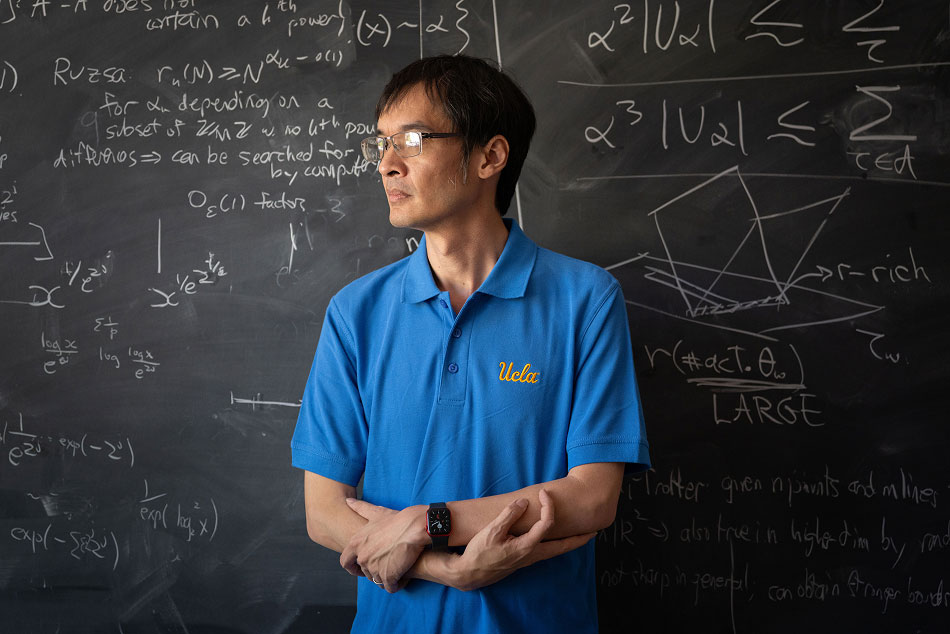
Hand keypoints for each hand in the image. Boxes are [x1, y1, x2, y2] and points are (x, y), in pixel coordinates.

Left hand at [341, 498, 428, 592]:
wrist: (414, 526)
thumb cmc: (397, 519)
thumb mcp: (376, 512)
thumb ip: (360, 508)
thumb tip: (348, 500)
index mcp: (356, 544)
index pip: (345, 562)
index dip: (352, 568)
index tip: (360, 569)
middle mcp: (362, 557)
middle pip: (365, 572)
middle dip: (376, 571)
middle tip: (388, 564)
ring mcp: (374, 568)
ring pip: (378, 581)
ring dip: (387, 578)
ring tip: (398, 569)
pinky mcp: (388, 576)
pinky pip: (391, 587)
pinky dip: (397, 584)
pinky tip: (404, 576)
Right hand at [447, 489, 594, 591]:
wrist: (470, 573)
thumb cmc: (480, 552)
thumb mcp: (492, 531)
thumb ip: (509, 515)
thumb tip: (525, 503)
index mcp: (527, 546)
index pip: (547, 524)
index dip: (548, 506)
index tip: (543, 493)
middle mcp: (533, 555)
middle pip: (563, 547)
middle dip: (579, 538)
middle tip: (595, 531)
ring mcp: (529, 560)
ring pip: (556, 551)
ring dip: (570, 543)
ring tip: (581, 535)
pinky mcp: (524, 560)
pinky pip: (547, 551)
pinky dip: (558, 545)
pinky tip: (556, 540)